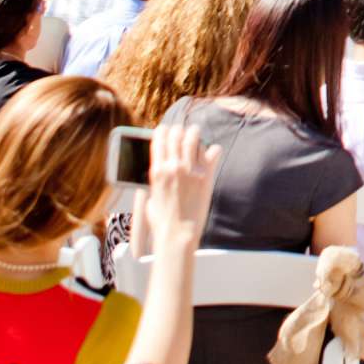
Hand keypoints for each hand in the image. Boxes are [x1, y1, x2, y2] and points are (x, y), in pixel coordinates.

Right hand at [143, 125, 222, 251]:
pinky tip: (212, 151)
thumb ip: (156, 179)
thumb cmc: (162, 219)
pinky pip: (213, 152)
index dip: (163, 131)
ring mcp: (191, 170)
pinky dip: (213, 149)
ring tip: (196, 133)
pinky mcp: (206, 176)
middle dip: (179, 130)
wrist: (177, 234)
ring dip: (195, 134)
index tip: (165, 129)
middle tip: (182, 130)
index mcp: (157, 170)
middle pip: (177, 134)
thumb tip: (159, 169)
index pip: (159, 138)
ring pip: (194, 139)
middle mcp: (173, 166)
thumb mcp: (150, 195)